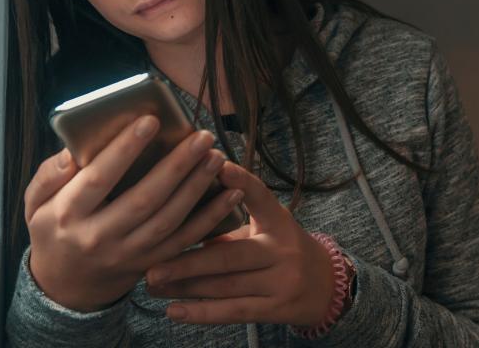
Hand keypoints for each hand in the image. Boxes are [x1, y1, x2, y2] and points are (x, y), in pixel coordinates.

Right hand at [23, 115, 244, 311]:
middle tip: (201, 136)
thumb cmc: (54, 229)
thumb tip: (74, 151)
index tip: (150, 121)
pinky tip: (230, 193)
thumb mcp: (35, 203)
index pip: (99, 178)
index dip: (125, 149)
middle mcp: (100, 237)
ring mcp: (129, 254)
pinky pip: (186, 241)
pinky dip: (211, 218)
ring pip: (170, 220)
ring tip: (215, 156)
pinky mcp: (152, 263)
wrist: (67, 285)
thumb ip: (49, 175)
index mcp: (69, 215)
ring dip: (197, 187)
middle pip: (144, 199)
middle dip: (177, 166)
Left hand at [145, 160, 335, 326]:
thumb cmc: (283, 249)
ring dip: (184, 287)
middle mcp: (282, 250)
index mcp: (279, 222)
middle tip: (151, 264)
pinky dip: (202, 313)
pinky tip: (174, 312)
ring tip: (151, 285)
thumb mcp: (267, 230)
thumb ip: (230, 226)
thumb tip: (180, 220)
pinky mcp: (277, 309)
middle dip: (187, 261)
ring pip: (226, 286)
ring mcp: (282, 281)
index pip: (261, 197)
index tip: (217, 166)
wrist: (327, 286)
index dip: (241, 182)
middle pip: (230, 256)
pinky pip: (233, 311)